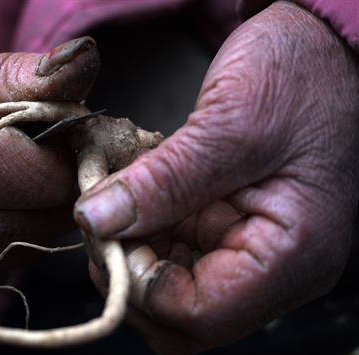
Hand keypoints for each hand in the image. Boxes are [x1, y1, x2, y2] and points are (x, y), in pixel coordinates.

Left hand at [75, 2, 357, 352]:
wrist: (315, 48)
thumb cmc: (299, 76)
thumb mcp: (232, 125)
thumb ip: (163, 182)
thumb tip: (96, 222)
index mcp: (291, 256)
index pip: (200, 315)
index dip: (140, 286)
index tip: (105, 236)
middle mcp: (271, 268)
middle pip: (182, 318)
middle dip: (131, 279)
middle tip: (102, 226)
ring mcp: (245, 249)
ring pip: (168, 287)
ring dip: (131, 254)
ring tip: (112, 203)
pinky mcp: (223, 228)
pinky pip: (170, 251)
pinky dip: (140, 232)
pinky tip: (129, 197)